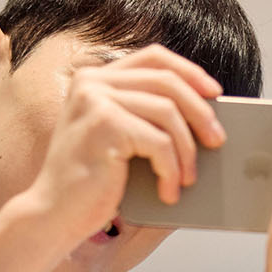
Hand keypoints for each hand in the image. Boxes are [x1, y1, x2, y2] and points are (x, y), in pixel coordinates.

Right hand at [21, 45, 227, 239]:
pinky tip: (169, 192)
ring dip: (187, 150)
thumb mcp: (120, 140)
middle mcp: (91, 82)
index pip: (153, 57)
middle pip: (166, 81)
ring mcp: (95, 100)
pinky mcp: (104, 125)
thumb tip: (205, 114)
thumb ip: (146, 117)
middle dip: (200, 112)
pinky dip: (171, 170)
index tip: (214, 92)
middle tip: (217, 140)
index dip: (189, 71)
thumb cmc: (90, 183)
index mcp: (94, 79)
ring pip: (167, 113)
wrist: (54, 214)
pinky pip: (159, 142)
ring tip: (189, 178)